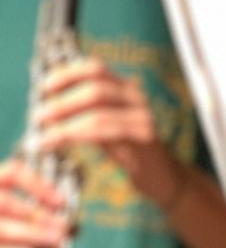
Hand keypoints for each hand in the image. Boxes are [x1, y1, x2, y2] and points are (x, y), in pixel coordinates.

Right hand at [0, 158, 71, 247]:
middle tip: (64, 228)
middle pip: (6, 203)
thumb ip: (20, 206)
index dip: (38, 186)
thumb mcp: (7, 205)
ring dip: (31, 235)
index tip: (61, 202)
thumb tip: (56, 217)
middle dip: (38, 216)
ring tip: (56, 241)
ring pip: (1, 228)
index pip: (12, 174)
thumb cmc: (3, 216)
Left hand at [36, 55, 187, 210]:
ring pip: (98, 114)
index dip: (68, 73)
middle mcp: (136, 98)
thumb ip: (87, 112)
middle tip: (39, 116)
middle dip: (62, 103)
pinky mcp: (143, 141)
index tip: (45, 86)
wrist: (165, 179)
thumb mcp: (107, 126)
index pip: (96, 68)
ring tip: (44, 135)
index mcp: (125, 89)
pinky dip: (75, 138)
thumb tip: (49, 104)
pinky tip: (58, 144)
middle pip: (95, 89)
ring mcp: (142, 119)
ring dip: (65, 124)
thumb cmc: (132, 153)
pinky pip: (105, 135)